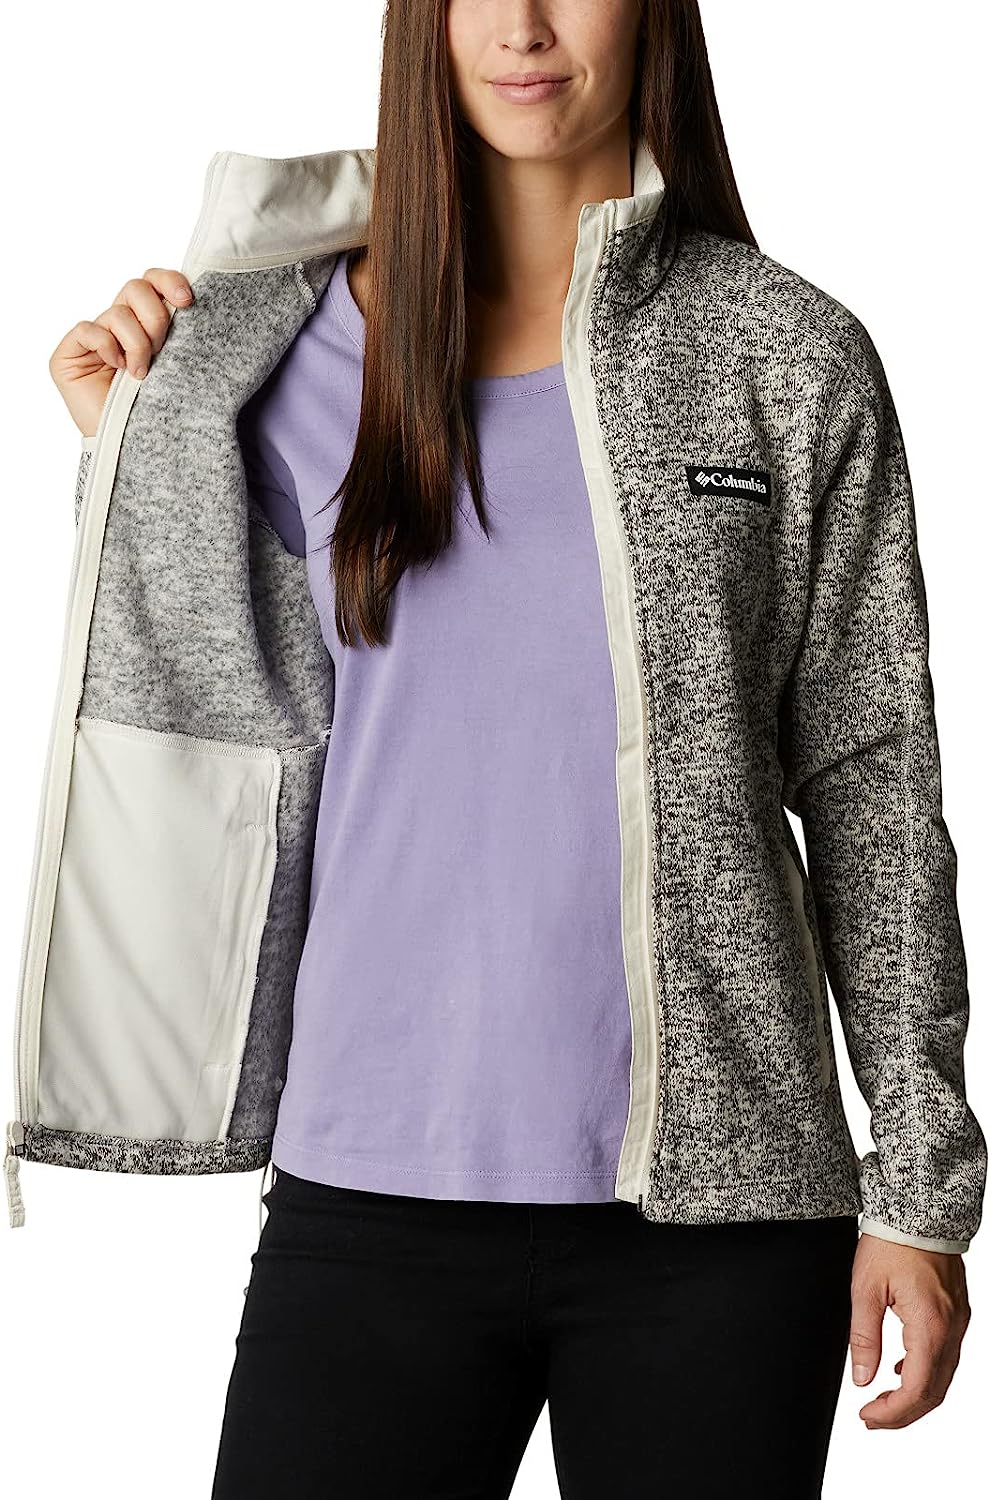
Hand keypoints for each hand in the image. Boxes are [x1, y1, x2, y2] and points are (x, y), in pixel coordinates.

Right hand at [49, 268, 193, 439]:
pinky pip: (89, 330)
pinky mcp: (69, 353)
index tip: (187, 300)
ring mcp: (94, 338)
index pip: (153, 282)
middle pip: (136, 288)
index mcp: (146, 322)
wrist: (134, 447)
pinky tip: (116, 368)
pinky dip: (106, 346)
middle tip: (160, 349)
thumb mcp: (177, 367)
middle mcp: (119, 325)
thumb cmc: (158, 410)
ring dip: (136, 342)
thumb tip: (191, 301)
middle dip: (155, 317)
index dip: (168, 281)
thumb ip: (178, 335)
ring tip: (141, 373)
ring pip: (117, 312)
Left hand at [849, 1232, 971, 1427]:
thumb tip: (862, 1378)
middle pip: (934, 1392)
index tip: (867, 1417)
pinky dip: (925, 1371)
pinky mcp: (957, 1312)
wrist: (917, 1210)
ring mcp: (959, 1321)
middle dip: (903, 1413)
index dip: (892, 1413)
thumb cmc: (891, 1242)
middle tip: (872, 1417)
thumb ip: (863, 1338)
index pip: (916, 1390)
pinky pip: (946, 1355)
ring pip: (944, 1377)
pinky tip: (901, 1369)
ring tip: (883, 1399)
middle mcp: (952, 1329)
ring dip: (916, 1395)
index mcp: (929, 1326)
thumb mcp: (865, 1289)